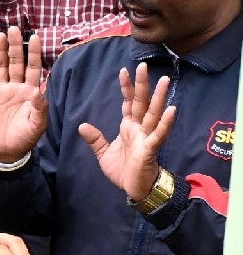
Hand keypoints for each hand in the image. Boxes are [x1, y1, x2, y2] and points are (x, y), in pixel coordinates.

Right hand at [0, 27, 47, 162]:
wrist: (5, 150)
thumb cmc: (25, 138)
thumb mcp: (37, 125)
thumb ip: (40, 108)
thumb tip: (39, 91)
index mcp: (29, 91)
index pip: (33, 68)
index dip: (34, 53)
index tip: (35, 37)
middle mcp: (15, 87)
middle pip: (16, 62)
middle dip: (15, 46)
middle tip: (14, 29)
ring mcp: (0, 91)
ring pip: (1, 67)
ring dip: (1, 52)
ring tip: (0, 36)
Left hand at [78, 63, 176, 200]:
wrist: (134, 189)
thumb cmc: (123, 170)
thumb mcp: (103, 153)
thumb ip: (95, 139)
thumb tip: (82, 125)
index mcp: (128, 127)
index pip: (127, 103)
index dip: (126, 87)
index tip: (124, 70)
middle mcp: (139, 128)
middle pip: (141, 102)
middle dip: (142, 84)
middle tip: (143, 65)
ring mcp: (146, 137)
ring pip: (154, 114)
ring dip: (159, 98)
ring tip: (164, 80)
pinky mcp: (150, 149)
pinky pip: (159, 134)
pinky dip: (166, 123)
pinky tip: (172, 110)